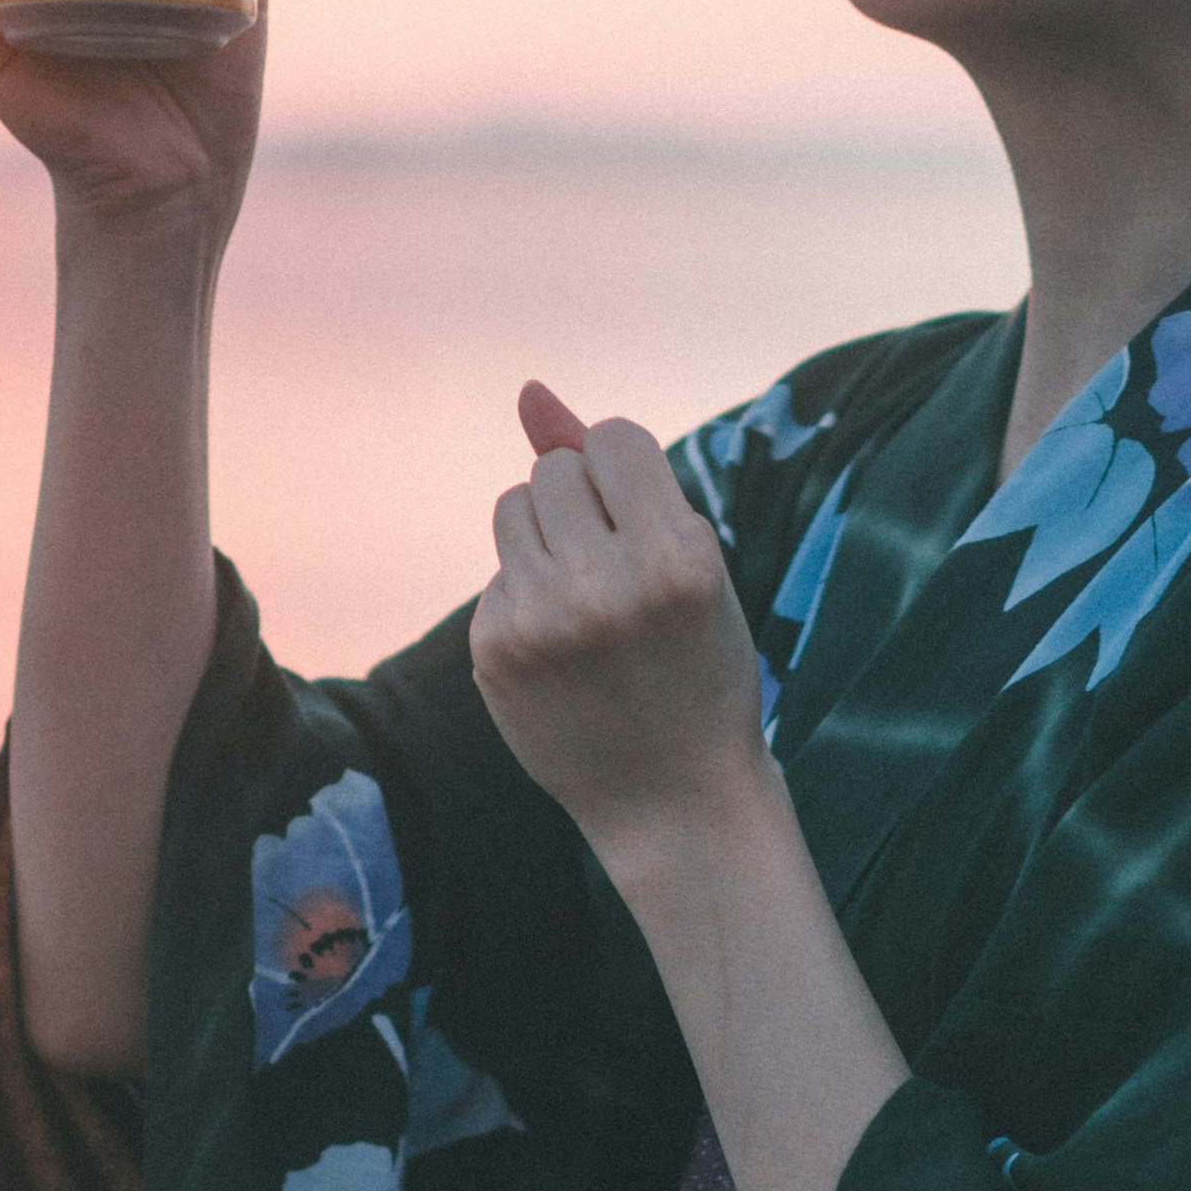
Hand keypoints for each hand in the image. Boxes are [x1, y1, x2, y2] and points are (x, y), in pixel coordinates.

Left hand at [469, 385, 772, 877]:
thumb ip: (614, 472)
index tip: (648, 526)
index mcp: (676, 559)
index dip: (629, 476)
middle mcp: (604, 587)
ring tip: (588, 603)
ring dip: (546, 538)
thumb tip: (527, 391)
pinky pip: (497, 572)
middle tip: (619, 572)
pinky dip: (526, 596)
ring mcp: (541, 622)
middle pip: (555, 471)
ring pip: (513, 507)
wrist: (673, 800)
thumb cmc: (695, 663)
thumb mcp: (687, 561)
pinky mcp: (495, 649)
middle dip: (584, 505)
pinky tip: (561, 653)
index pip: (613, 440)